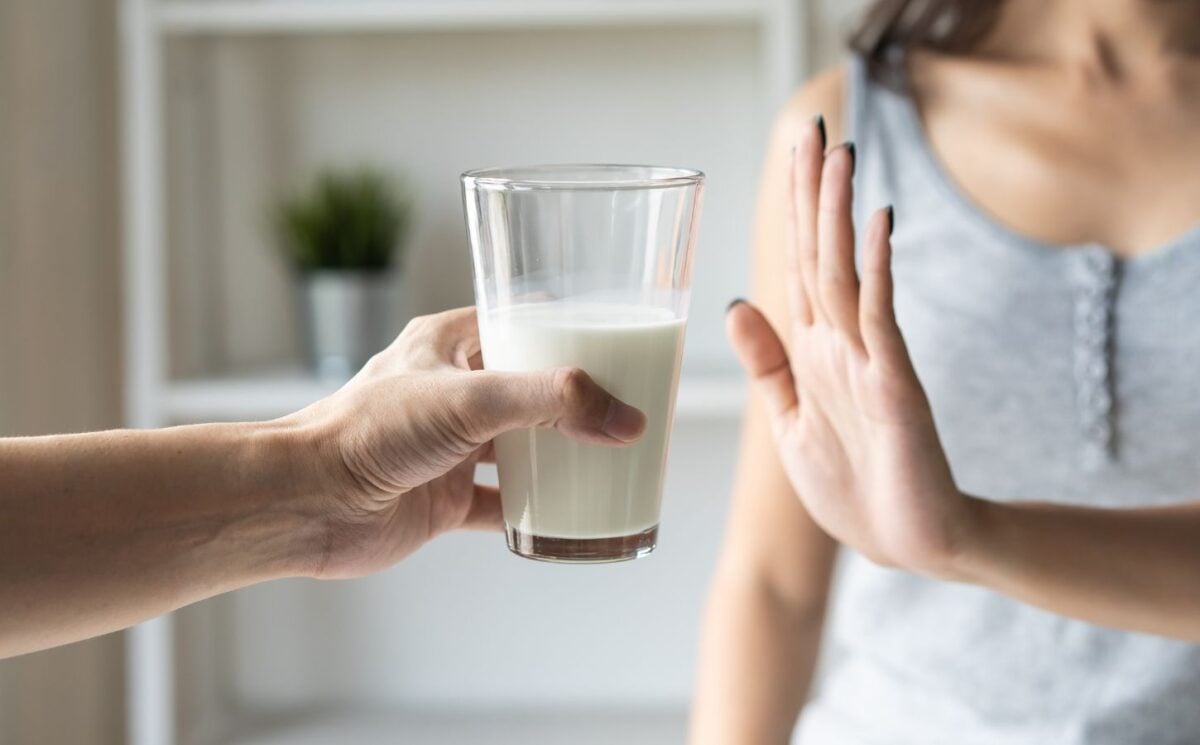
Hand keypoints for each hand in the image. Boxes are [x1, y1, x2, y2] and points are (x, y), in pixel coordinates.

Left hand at [293, 307, 646, 578]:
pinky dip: (536, 511)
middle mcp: (450, 391)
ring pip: (520, 445)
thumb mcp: (470, 398)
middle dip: (576, 398)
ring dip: (561, 454)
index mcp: (448, 345)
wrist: (308, 503)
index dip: (567, 327)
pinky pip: (503, 504)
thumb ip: (551, 403)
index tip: (619, 338)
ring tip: (612, 455)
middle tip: (627, 402)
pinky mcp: (443, 498)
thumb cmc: (368, 431)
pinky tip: (569, 516)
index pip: (519, 321)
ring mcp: (448, 447)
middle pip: (528, 387)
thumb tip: (625, 419)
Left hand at [726, 118, 976, 576]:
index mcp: (811, 353)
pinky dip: (879, 271)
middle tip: (812, 127)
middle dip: (813, 193)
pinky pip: (881, 319)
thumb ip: (768, 365)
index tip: (790, 153)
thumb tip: (736, 306)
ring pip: (846, 273)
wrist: (907, 543)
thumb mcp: (789, 422)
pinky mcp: (895, 388)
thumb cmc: (852, 487)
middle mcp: (839, 345)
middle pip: (821, 254)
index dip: (792, 211)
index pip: (798, 265)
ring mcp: (869, 361)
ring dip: (838, 215)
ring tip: (838, 155)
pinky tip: (878, 224)